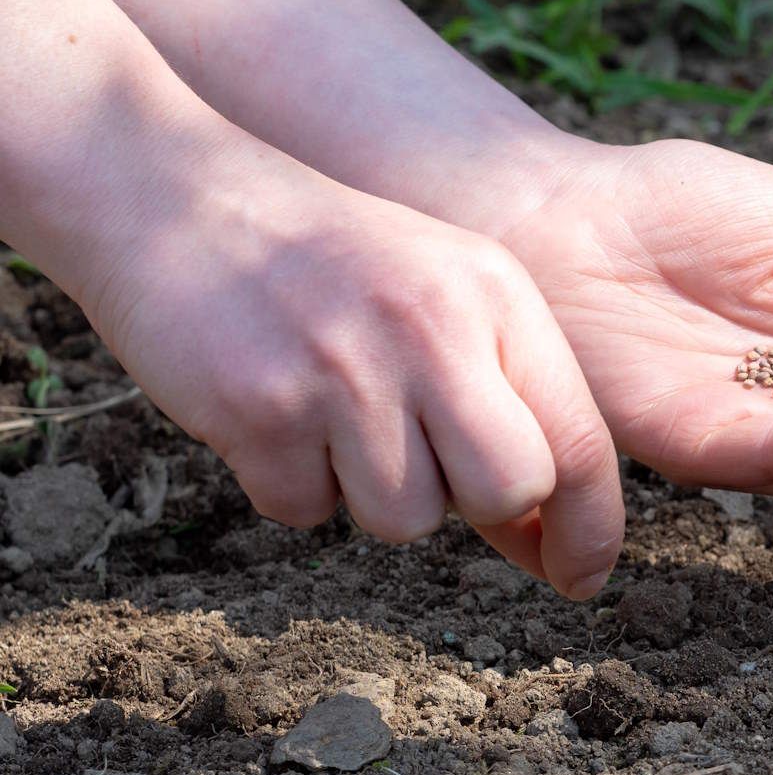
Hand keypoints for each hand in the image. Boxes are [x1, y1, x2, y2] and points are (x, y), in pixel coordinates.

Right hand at [92, 158, 623, 597]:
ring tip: (336, 410)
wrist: (180, 197)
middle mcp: (433, 332)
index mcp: (496, 298)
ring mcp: (347, 372)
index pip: (581, 442)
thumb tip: (558, 541)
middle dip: (479, 506)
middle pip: (509, 490)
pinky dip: (290, 482)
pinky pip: (305, 512)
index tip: (583, 578)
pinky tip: (277, 409)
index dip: (592, 529)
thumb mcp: (450, 297)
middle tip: (429, 461)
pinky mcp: (262, 409)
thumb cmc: (337, 267)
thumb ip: (511, 398)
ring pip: (404, 519)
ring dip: (370, 492)